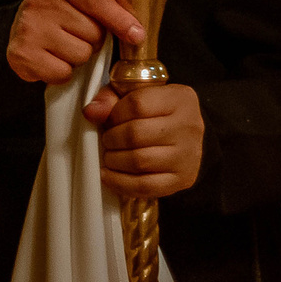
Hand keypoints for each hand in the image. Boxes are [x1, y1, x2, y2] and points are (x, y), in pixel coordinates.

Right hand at [6, 0, 143, 83]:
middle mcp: (40, 2)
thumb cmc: (59, 14)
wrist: (20, 28)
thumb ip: (107, 6)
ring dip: (77, 57)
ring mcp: (27, 28)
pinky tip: (51, 59)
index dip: (119, 19)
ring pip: (80, 55)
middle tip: (76, 35)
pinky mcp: (20, 54)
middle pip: (92, 32)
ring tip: (63, 46)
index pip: (94, 0)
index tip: (137, 35)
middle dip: (91, 40)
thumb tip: (136, 31)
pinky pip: (62, 73)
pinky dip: (62, 72)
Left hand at [95, 83, 203, 197]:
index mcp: (180, 98)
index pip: (137, 104)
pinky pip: (145, 186)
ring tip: (109, 157)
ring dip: (114, 161)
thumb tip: (91, 112)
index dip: (115, 114)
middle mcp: (189, 126)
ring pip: (139, 161)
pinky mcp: (183, 179)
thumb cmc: (156, 113)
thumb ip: (111, 98)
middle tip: (107, 141)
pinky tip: (109, 176)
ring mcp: (188, 155)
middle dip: (112, 139)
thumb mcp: (137, 95)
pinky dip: (120, 183)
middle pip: (136, 134)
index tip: (109, 120)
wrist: (186, 139)